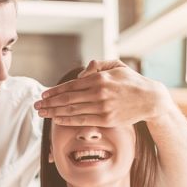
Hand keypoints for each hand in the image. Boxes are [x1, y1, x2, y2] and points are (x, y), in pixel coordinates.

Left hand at [34, 59, 173, 127]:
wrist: (150, 99)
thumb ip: (98, 66)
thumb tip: (82, 72)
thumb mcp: (116, 66)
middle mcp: (99, 92)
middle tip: (36, 105)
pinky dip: (67, 121)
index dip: (55, 91)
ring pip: (72, 111)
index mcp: (99, 78)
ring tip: (42, 114)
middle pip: (67, 99)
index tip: (44, 94)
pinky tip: (57, 120)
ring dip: (54, 113)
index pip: (71, 85)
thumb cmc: (131, 82)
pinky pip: (82, 120)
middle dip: (49, 103)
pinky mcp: (106, 119)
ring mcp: (102, 107)